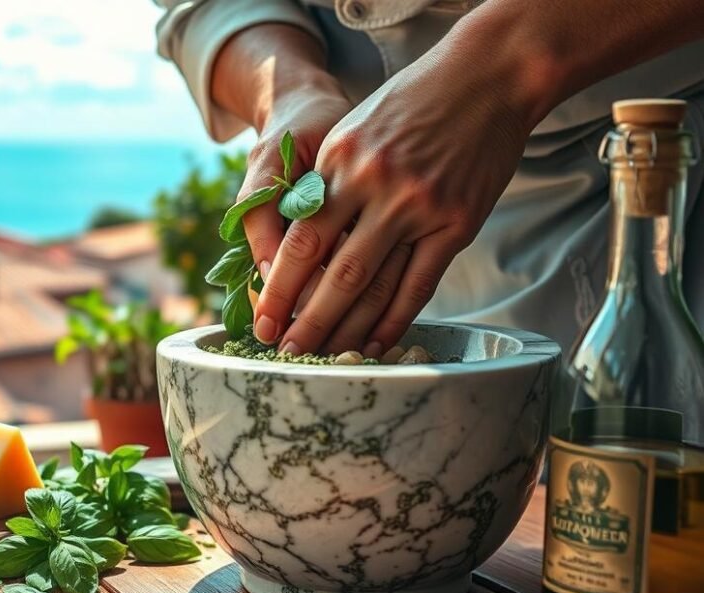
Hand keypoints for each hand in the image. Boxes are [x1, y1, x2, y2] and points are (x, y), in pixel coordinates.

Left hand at [252, 49, 531, 355]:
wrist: (489, 76)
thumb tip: (296, 243)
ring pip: (373, 285)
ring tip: (325, 357)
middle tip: (285, 353)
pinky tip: (376, 343)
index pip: (300, 239)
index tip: (262, 318)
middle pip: (332, 272)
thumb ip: (326, 183)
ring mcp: (419, 207)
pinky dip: (395, 319)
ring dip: (346, 328)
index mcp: (341, 161)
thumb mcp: (353, 129)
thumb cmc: (412, 103)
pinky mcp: (457, 223)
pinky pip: (419, 284)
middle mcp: (377, 186)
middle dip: (304, 320)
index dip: (279, 286)